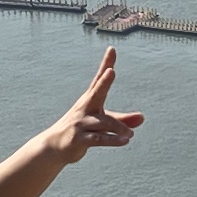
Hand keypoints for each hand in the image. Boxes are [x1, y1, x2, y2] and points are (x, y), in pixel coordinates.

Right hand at [39, 49, 144, 166]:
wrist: (54, 146)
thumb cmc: (81, 130)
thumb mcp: (102, 123)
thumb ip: (122, 120)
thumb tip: (143, 117)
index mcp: (90, 100)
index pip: (99, 80)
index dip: (106, 64)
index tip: (112, 49)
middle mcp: (85, 108)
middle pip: (96, 92)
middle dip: (104, 82)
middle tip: (111, 71)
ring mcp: (81, 123)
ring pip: (103, 122)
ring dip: (118, 127)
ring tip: (130, 134)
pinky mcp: (79, 139)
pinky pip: (98, 138)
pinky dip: (112, 140)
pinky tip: (125, 141)